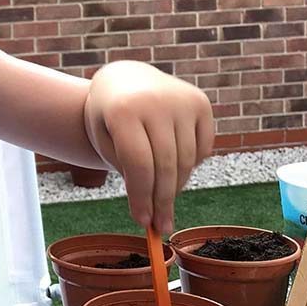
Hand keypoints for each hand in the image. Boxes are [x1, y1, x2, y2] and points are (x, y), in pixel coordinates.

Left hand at [84, 60, 212, 235]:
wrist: (124, 78)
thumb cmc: (108, 118)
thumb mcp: (104, 141)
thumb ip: (126, 171)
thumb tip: (154, 212)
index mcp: (124, 110)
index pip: (138, 165)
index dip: (142, 198)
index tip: (143, 222)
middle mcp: (156, 102)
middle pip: (165, 166)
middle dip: (162, 201)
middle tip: (160, 226)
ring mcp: (182, 100)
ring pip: (187, 161)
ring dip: (175, 186)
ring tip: (162, 199)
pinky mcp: (201, 102)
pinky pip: (202, 149)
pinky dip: (190, 165)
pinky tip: (173, 166)